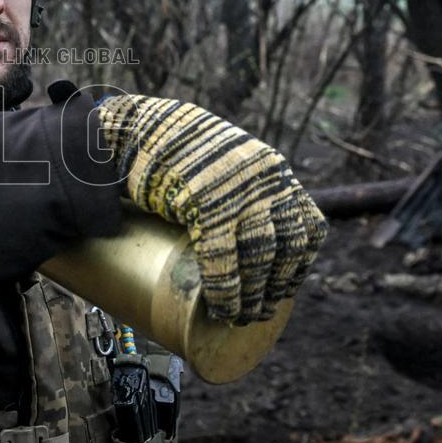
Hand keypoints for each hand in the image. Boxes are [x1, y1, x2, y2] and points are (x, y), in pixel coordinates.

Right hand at [97, 94, 326, 323]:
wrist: (135, 125)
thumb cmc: (170, 145)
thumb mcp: (220, 156)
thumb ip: (236, 184)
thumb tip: (239, 229)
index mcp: (270, 170)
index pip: (306, 226)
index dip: (299, 265)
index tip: (284, 288)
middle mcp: (263, 180)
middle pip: (286, 248)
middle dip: (276, 288)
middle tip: (258, 312)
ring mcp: (237, 191)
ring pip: (259, 257)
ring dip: (252, 296)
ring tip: (236, 317)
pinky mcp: (205, 202)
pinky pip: (223, 257)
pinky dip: (224, 289)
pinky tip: (220, 306)